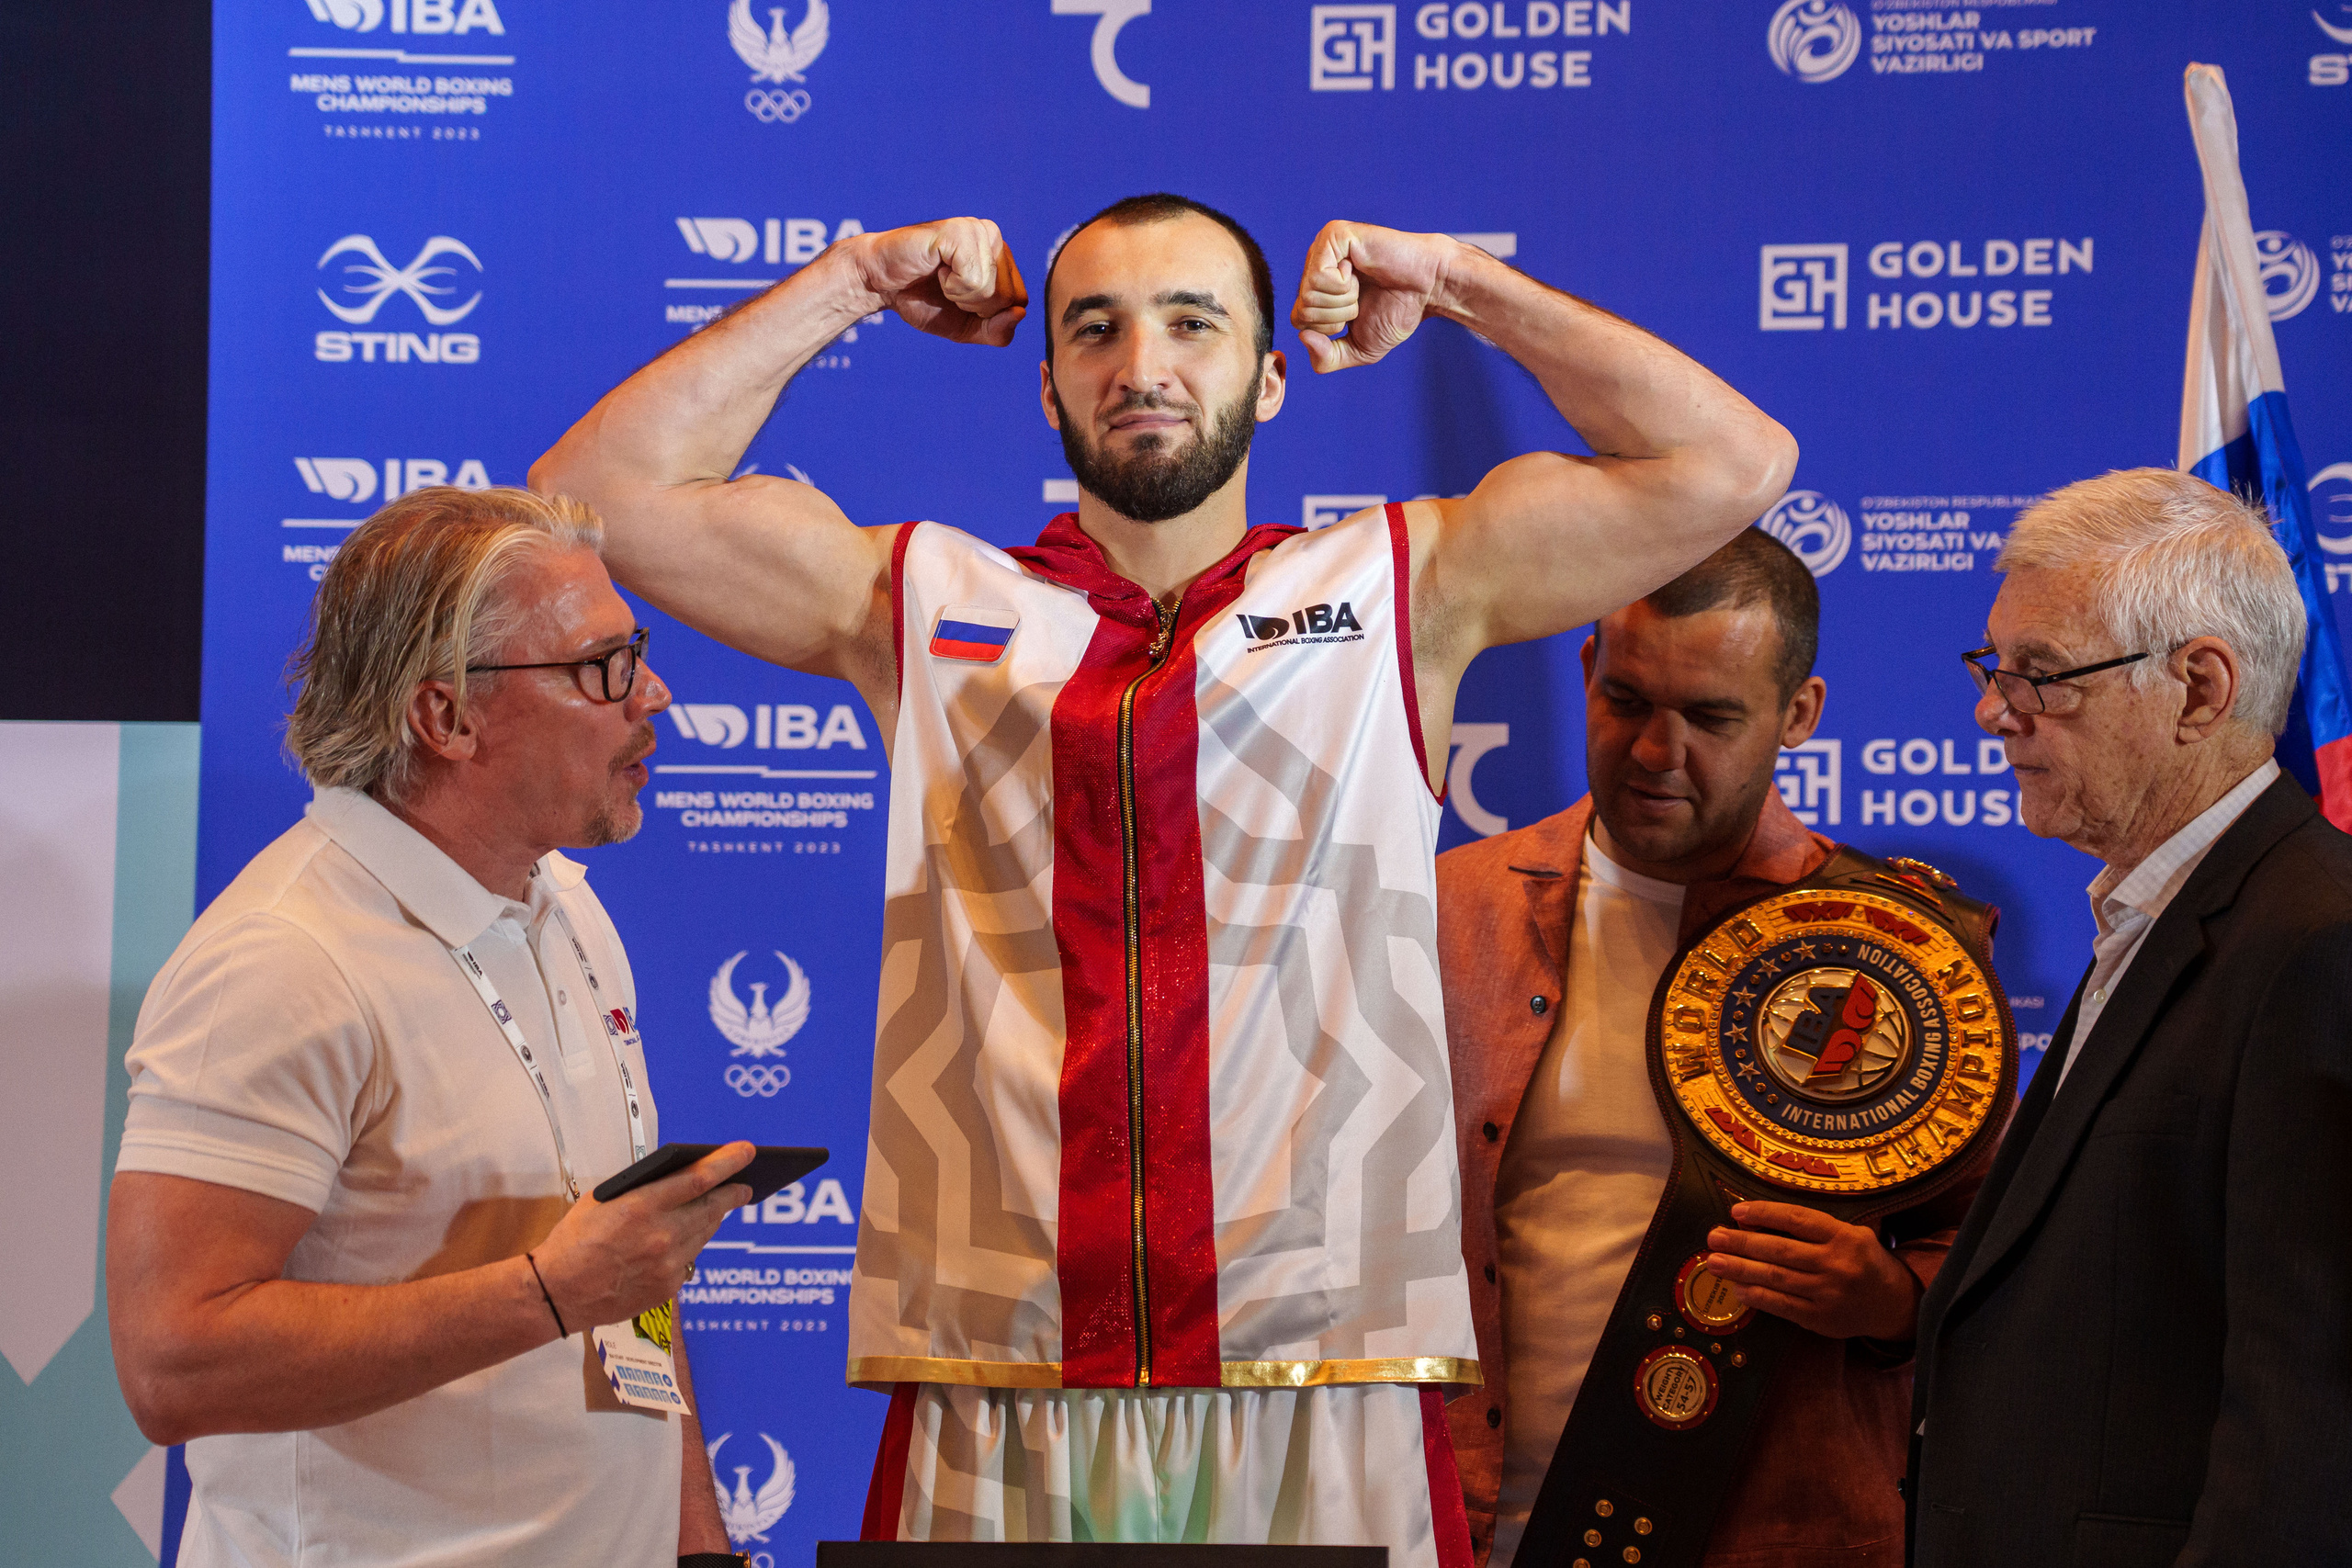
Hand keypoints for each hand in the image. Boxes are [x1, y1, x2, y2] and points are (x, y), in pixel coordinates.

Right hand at [531, 1142, 754, 1330]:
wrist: (558, 1292)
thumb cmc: (575, 1239)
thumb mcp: (603, 1199)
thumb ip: (642, 1189)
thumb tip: (677, 1177)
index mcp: (642, 1207)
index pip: (699, 1179)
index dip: (728, 1163)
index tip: (747, 1151)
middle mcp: (661, 1236)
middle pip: (713, 1208)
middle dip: (733, 1193)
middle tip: (745, 1186)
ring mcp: (667, 1264)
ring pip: (705, 1233)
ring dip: (713, 1218)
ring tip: (718, 1207)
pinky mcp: (667, 1287)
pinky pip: (689, 1258)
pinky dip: (691, 1245)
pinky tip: (686, 1238)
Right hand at [849, 218, 1026, 345]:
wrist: (880, 283)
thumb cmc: (921, 300)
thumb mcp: (967, 328)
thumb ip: (998, 331)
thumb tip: (1019, 314)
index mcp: (1000, 256)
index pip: (1020, 302)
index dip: (988, 315)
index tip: (959, 299)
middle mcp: (993, 237)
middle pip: (1009, 297)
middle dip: (974, 307)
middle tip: (946, 288)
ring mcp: (977, 230)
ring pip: (992, 289)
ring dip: (960, 296)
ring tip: (940, 277)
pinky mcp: (959, 231)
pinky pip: (973, 279)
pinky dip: (951, 286)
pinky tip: (936, 269)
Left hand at [1289, 222, 1466, 372]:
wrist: (1429, 288)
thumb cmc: (1397, 312)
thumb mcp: (1358, 349)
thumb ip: (1326, 359)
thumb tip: (1302, 338)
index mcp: (1316, 286)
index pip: (1298, 320)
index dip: (1329, 329)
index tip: (1357, 312)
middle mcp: (1315, 263)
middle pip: (1302, 309)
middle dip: (1337, 316)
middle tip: (1361, 298)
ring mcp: (1322, 246)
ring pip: (1308, 295)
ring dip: (1343, 301)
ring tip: (1363, 284)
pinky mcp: (1333, 235)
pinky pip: (1318, 277)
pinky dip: (1343, 285)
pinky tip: (1360, 270)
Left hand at [1704, 1200, 1922, 1341]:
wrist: (1892, 1302)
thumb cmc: (1861, 1259)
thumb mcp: (1848, 1233)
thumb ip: (1810, 1227)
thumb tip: (1754, 1220)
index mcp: (1844, 1236)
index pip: (1797, 1219)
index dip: (1764, 1213)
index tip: (1736, 1211)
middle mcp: (1838, 1264)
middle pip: (1781, 1250)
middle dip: (1742, 1243)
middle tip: (1713, 1237)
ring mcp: (1829, 1294)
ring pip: (1777, 1278)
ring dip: (1741, 1269)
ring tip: (1714, 1262)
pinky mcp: (1822, 1319)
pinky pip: (1783, 1306)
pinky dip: (1757, 1297)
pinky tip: (1737, 1288)